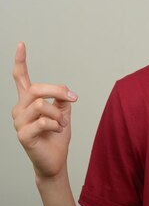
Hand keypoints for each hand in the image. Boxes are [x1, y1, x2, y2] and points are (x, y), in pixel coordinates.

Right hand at [12, 42, 77, 180]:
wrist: (55, 161)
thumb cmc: (57, 137)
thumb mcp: (63, 113)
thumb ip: (61, 100)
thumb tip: (64, 93)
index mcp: (27, 101)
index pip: (21, 77)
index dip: (21, 61)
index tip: (21, 44)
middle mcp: (19, 109)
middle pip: (37, 88)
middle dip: (58, 91)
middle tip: (73, 98)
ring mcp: (19, 122)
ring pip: (41, 105)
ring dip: (59, 114)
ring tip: (62, 123)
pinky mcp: (23, 135)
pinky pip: (43, 122)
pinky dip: (56, 125)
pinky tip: (58, 130)